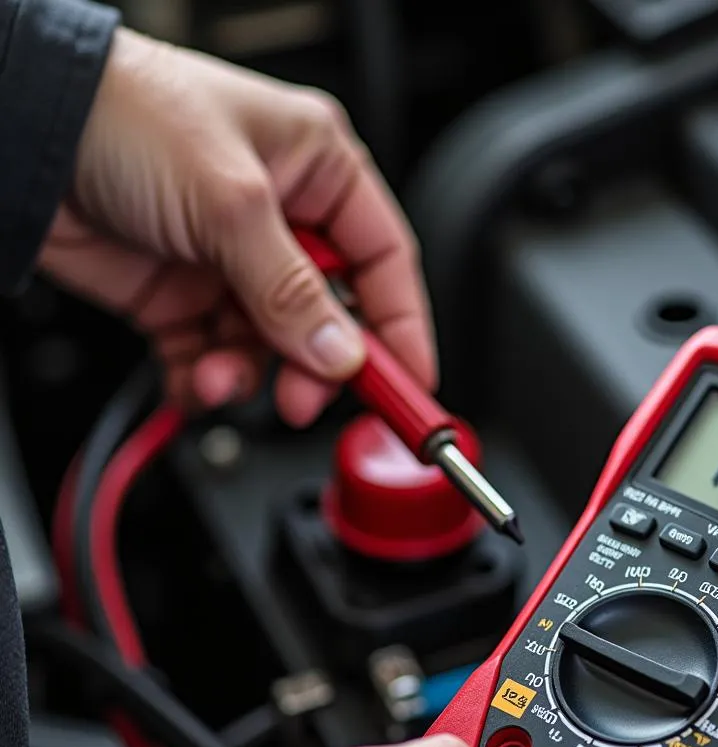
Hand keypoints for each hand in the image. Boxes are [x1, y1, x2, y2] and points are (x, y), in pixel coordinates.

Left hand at [40, 27, 434, 426]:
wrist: (19, 127)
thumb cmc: (124, 112)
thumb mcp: (231, 201)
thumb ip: (292, 289)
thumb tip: (340, 353)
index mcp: (317, 170)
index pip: (384, 261)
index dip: (403, 326)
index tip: (413, 382)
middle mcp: (281, 219)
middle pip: (330, 317)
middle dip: (314, 364)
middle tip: (302, 398)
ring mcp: (231, 261)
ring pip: (270, 348)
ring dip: (248, 374)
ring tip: (217, 376)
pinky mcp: (183, 297)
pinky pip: (214, 358)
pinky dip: (204, 380)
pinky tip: (192, 379)